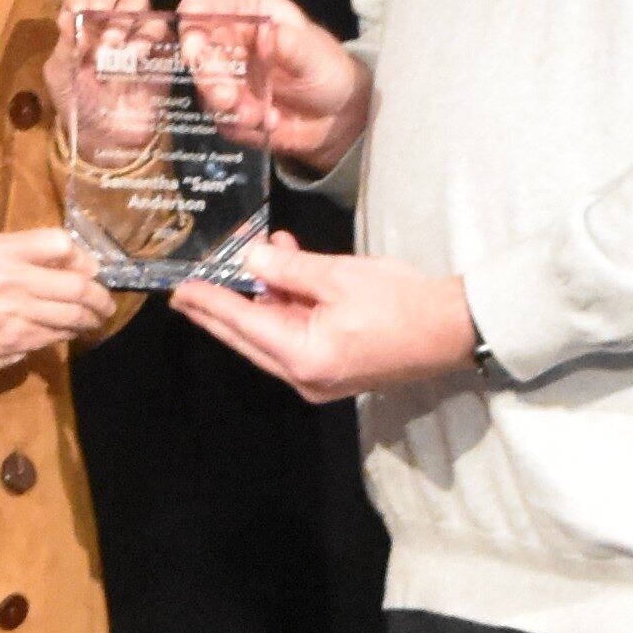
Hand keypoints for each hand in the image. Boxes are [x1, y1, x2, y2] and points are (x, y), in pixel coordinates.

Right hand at [0, 228, 116, 376]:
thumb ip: (34, 253)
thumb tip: (83, 265)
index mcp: (3, 251)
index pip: (60, 243)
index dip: (83, 258)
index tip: (92, 270)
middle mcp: (10, 279)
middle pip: (76, 285)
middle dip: (100, 296)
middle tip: (107, 303)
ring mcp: (14, 313)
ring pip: (72, 315)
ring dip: (92, 318)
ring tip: (97, 318)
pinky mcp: (16, 341)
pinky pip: (57, 335)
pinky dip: (71, 333)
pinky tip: (74, 330)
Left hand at [48, 0, 164, 154]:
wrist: (111, 136)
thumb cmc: (79, 104)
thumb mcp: (61, 76)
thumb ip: (64, 44)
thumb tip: (67, 16)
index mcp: (78, 19)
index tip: (76, 13)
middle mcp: (107, 16)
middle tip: (100, 23)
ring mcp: (135, 27)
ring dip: (124, 18)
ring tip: (115, 48)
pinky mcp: (160, 43)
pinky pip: (158, 23)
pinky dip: (145, 36)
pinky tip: (134, 57)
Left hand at [169, 235, 475, 401]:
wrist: (452, 331)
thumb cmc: (401, 303)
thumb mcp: (339, 276)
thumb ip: (288, 270)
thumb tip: (248, 260)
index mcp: (303, 357)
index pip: (242, 325)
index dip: (209, 304)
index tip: (180, 290)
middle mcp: (304, 377)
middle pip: (248, 338)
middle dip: (221, 308)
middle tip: (188, 289)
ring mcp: (319, 378)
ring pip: (271, 335)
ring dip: (262, 298)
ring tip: (260, 254)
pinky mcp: (333, 369)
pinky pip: (294, 337)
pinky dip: (286, 308)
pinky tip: (287, 274)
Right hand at [176, 0, 370, 174]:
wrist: (336, 113)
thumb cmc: (326, 67)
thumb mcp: (316, 54)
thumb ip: (294, 46)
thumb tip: (275, 35)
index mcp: (244, 8)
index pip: (199, 8)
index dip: (190, 30)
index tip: (195, 57)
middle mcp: (226, 38)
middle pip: (194, 53)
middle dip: (210, 80)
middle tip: (230, 100)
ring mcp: (223, 75)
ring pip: (203, 90)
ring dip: (231, 108)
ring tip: (261, 116)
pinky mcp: (225, 108)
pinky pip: (220, 119)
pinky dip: (243, 126)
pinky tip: (270, 123)